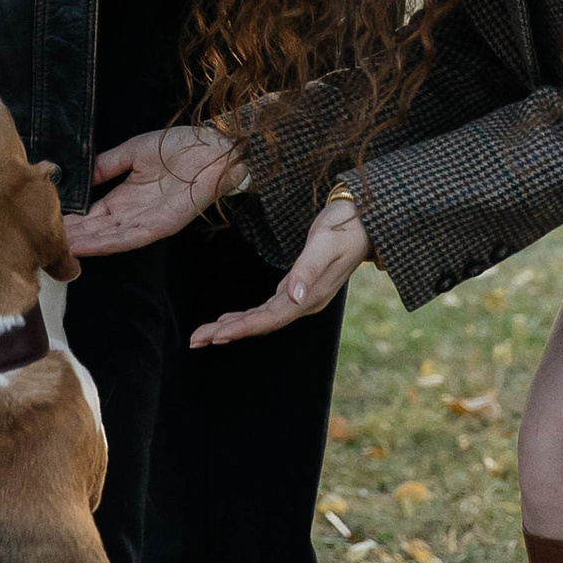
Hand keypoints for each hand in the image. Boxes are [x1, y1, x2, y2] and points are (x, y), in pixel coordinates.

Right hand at [60, 124, 242, 257]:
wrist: (214, 149)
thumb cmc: (180, 146)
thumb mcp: (134, 152)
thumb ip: (106, 165)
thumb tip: (78, 174)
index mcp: (125, 194)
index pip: (90, 212)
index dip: (69, 218)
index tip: (44, 220)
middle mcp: (131, 212)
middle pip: (94, 229)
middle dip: (69, 235)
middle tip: (39, 241)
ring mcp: (145, 221)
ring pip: (106, 237)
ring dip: (81, 244)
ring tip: (54, 248)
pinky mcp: (159, 227)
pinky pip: (127, 238)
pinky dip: (104, 243)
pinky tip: (83, 246)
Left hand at [191, 196, 367, 347]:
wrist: (367, 222)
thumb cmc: (345, 227)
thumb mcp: (325, 243)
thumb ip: (308, 270)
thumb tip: (294, 297)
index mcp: (310, 297)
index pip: (269, 319)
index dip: (241, 328)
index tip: (215, 336)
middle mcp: (304, 302)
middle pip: (261, 324)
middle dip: (227, 332)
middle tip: (195, 340)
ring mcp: (302, 297)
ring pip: (262, 318)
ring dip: (233, 326)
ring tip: (205, 335)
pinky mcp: (298, 288)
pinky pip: (267, 309)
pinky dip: (246, 316)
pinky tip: (230, 319)